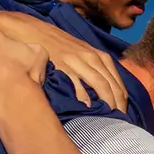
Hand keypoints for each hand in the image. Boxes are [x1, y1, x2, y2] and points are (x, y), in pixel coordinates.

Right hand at [0, 7, 127, 110]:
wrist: (30, 30)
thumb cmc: (57, 44)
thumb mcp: (81, 53)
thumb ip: (93, 70)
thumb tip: (105, 93)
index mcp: (99, 56)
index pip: (118, 82)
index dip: (122, 101)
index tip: (123, 116)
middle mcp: (91, 57)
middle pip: (112, 86)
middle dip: (118, 106)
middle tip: (119, 124)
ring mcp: (77, 61)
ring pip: (100, 85)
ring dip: (106, 104)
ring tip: (108, 120)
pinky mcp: (62, 65)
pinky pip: (78, 83)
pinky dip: (85, 97)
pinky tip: (88, 109)